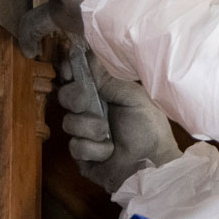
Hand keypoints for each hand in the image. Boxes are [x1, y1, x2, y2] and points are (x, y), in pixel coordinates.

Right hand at [61, 50, 183, 194]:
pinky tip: (108, 152)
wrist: (152, 161)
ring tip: (108, 134)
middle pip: (66, 96)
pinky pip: (75, 146)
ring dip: (91, 128)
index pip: (79, 78)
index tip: (68, 70)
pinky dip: (94, 149)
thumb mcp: (133, 97)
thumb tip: (89, 57)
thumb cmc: (148, 126)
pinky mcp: (82, 155)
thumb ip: (110, 81)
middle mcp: (91, 111)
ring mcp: (85, 133)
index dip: (70, 72)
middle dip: (74, 98)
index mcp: (105, 93)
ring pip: (69, 122)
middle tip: (86, 102)